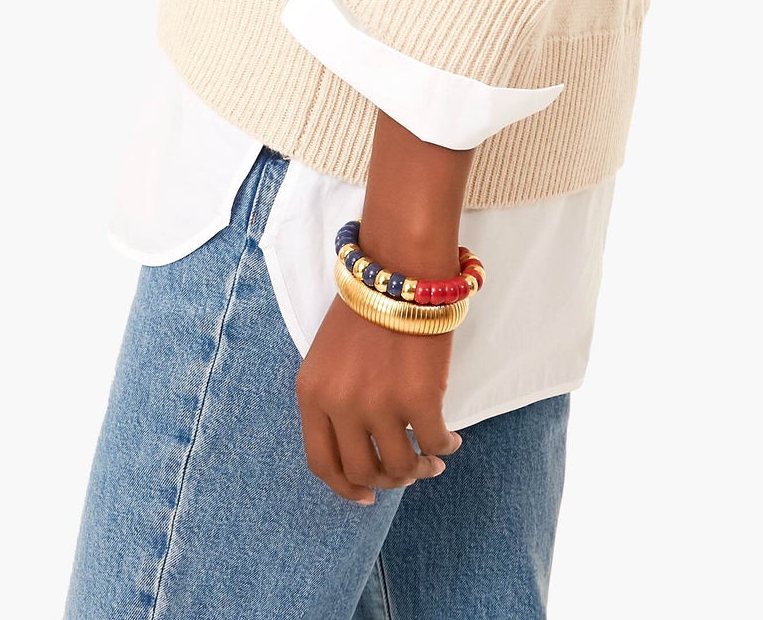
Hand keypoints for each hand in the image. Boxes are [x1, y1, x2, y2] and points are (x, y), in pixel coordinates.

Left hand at [295, 294, 463, 503]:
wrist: (398, 266)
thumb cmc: (367, 305)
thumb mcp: (329, 357)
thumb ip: (336, 401)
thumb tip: (362, 449)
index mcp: (311, 393)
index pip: (321, 463)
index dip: (345, 488)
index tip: (366, 496)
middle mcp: (340, 404)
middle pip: (361, 471)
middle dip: (387, 481)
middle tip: (407, 472)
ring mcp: (379, 403)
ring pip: (399, 466)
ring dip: (418, 470)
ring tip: (432, 461)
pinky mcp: (418, 397)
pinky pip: (434, 442)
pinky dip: (445, 447)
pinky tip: (451, 441)